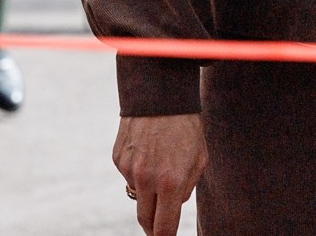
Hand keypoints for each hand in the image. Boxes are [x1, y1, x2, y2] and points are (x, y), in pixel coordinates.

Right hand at [114, 113, 204, 235]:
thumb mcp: (198, 160)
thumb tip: (173, 209)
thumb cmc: (186, 127)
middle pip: (145, 220)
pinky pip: (129, 176)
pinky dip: (138, 171)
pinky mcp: (117, 159)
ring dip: (148, 190)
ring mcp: (128, 169)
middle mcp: (146, 179)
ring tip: (160, 162)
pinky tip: (147, 151)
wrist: (159, 94)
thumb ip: (186, 189)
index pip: (164, 227)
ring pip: (137, 195)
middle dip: (154, 225)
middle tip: (161, 224)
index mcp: (170, 182)